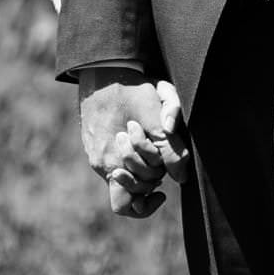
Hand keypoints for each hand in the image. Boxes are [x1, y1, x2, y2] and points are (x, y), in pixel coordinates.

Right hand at [77, 70, 191, 217]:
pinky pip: (113, 165)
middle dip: (149, 177)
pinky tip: (140, 140)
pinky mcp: (93, 147)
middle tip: (159, 155)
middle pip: (130, 189)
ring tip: (150, 145)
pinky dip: (129, 160)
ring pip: (122, 178)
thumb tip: (180, 177)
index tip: (163, 190)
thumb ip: (170, 148)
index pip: (128, 204)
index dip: (148, 201)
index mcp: (113, 159)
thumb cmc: (132, 87)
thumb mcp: (157, 112)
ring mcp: (95, 155)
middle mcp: (101, 162)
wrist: (102, 69)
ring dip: (140, 168)